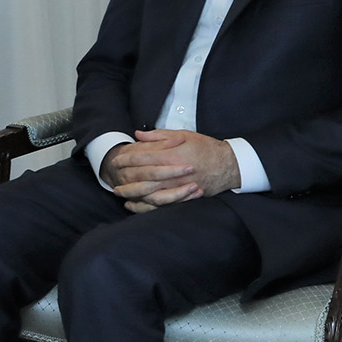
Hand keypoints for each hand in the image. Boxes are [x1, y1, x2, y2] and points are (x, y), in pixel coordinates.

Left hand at [102, 130, 240, 213]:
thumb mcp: (184, 135)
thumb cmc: (205, 148)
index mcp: (173, 156)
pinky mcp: (183, 198)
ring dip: (132, 194)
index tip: (116, 159)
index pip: (144, 158)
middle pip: (143, 177)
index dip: (127, 159)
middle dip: (126, 178)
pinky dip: (145, 207)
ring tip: (119, 192)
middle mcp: (174, 173)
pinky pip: (160, 206)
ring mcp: (178, 188)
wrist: (228, 165)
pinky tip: (134, 205)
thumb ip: (159, 135)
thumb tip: (138, 135)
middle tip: (113, 177)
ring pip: (150, 194)